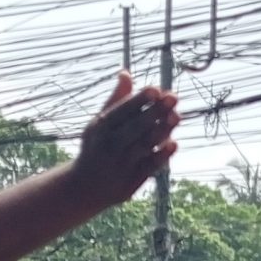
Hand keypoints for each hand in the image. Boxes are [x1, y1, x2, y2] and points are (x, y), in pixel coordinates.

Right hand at [69, 74, 179, 212]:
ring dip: (162, 131)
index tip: (156, 89)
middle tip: (174, 98)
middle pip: (134, 128)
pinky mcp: (129, 183)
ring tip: (177, 117)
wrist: (83, 188)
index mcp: (100, 129)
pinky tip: (174, 144)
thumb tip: (126, 73)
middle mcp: (108, 146)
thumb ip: (115, 100)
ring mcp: (119, 166)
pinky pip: (147, 168)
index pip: (121, 112)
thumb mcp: (98, 124)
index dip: (139, 100)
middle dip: (155, 112)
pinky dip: (161, 156)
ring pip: (143, 146)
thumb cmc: (96, 148)